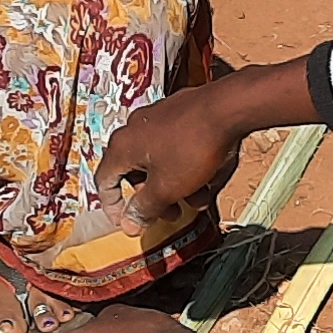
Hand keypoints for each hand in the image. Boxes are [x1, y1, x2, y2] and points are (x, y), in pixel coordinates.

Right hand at [99, 84, 242, 224]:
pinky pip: (174, 147)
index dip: (114, 207)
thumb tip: (129, 224)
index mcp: (123, 146)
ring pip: (158, 162)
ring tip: (197, 198)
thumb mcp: (167, 188)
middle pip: (134, 173)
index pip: (104, 182)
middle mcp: (135, 129)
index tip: (128, 221)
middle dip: (153, 199)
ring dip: (173, 185)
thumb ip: (145, 208)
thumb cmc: (193, 144)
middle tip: (170, 214)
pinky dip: (184, 166)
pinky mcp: (179, 114)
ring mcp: (157, 118)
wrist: (227, 108)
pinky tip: (205, 177)